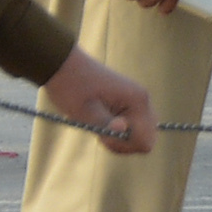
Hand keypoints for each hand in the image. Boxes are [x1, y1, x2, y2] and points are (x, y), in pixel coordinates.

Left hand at [40, 48, 155, 154]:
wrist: (63, 66)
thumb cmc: (72, 87)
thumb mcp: (85, 110)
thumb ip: (105, 122)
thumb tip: (122, 129)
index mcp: (137, 100)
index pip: (146, 140)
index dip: (126, 145)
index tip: (104, 137)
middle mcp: (143, 100)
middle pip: (148, 138)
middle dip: (125, 143)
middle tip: (101, 134)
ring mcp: (137, 101)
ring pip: (142, 132)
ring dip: (122, 138)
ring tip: (99, 128)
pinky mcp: (129, 102)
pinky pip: (134, 125)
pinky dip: (120, 131)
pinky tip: (102, 123)